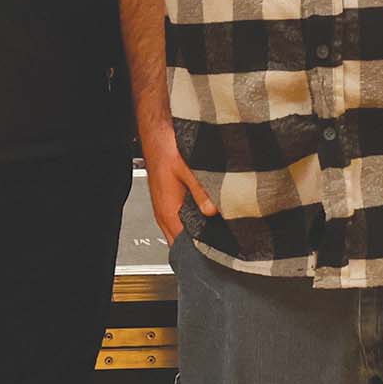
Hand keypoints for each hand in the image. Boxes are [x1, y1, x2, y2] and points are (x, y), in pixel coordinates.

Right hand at [139, 122, 219, 247]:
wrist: (156, 129)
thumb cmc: (165, 145)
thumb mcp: (187, 168)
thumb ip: (201, 191)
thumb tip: (215, 211)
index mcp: (168, 211)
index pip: (184, 246)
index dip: (202, 252)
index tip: (221, 254)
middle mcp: (166, 212)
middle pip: (184, 242)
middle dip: (202, 245)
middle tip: (226, 245)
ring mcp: (169, 206)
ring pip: (185, 229)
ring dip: (200, 231)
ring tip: (222, 232)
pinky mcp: (173, 197)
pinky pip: (186, 217)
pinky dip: (198, 219)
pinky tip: (213, 214)